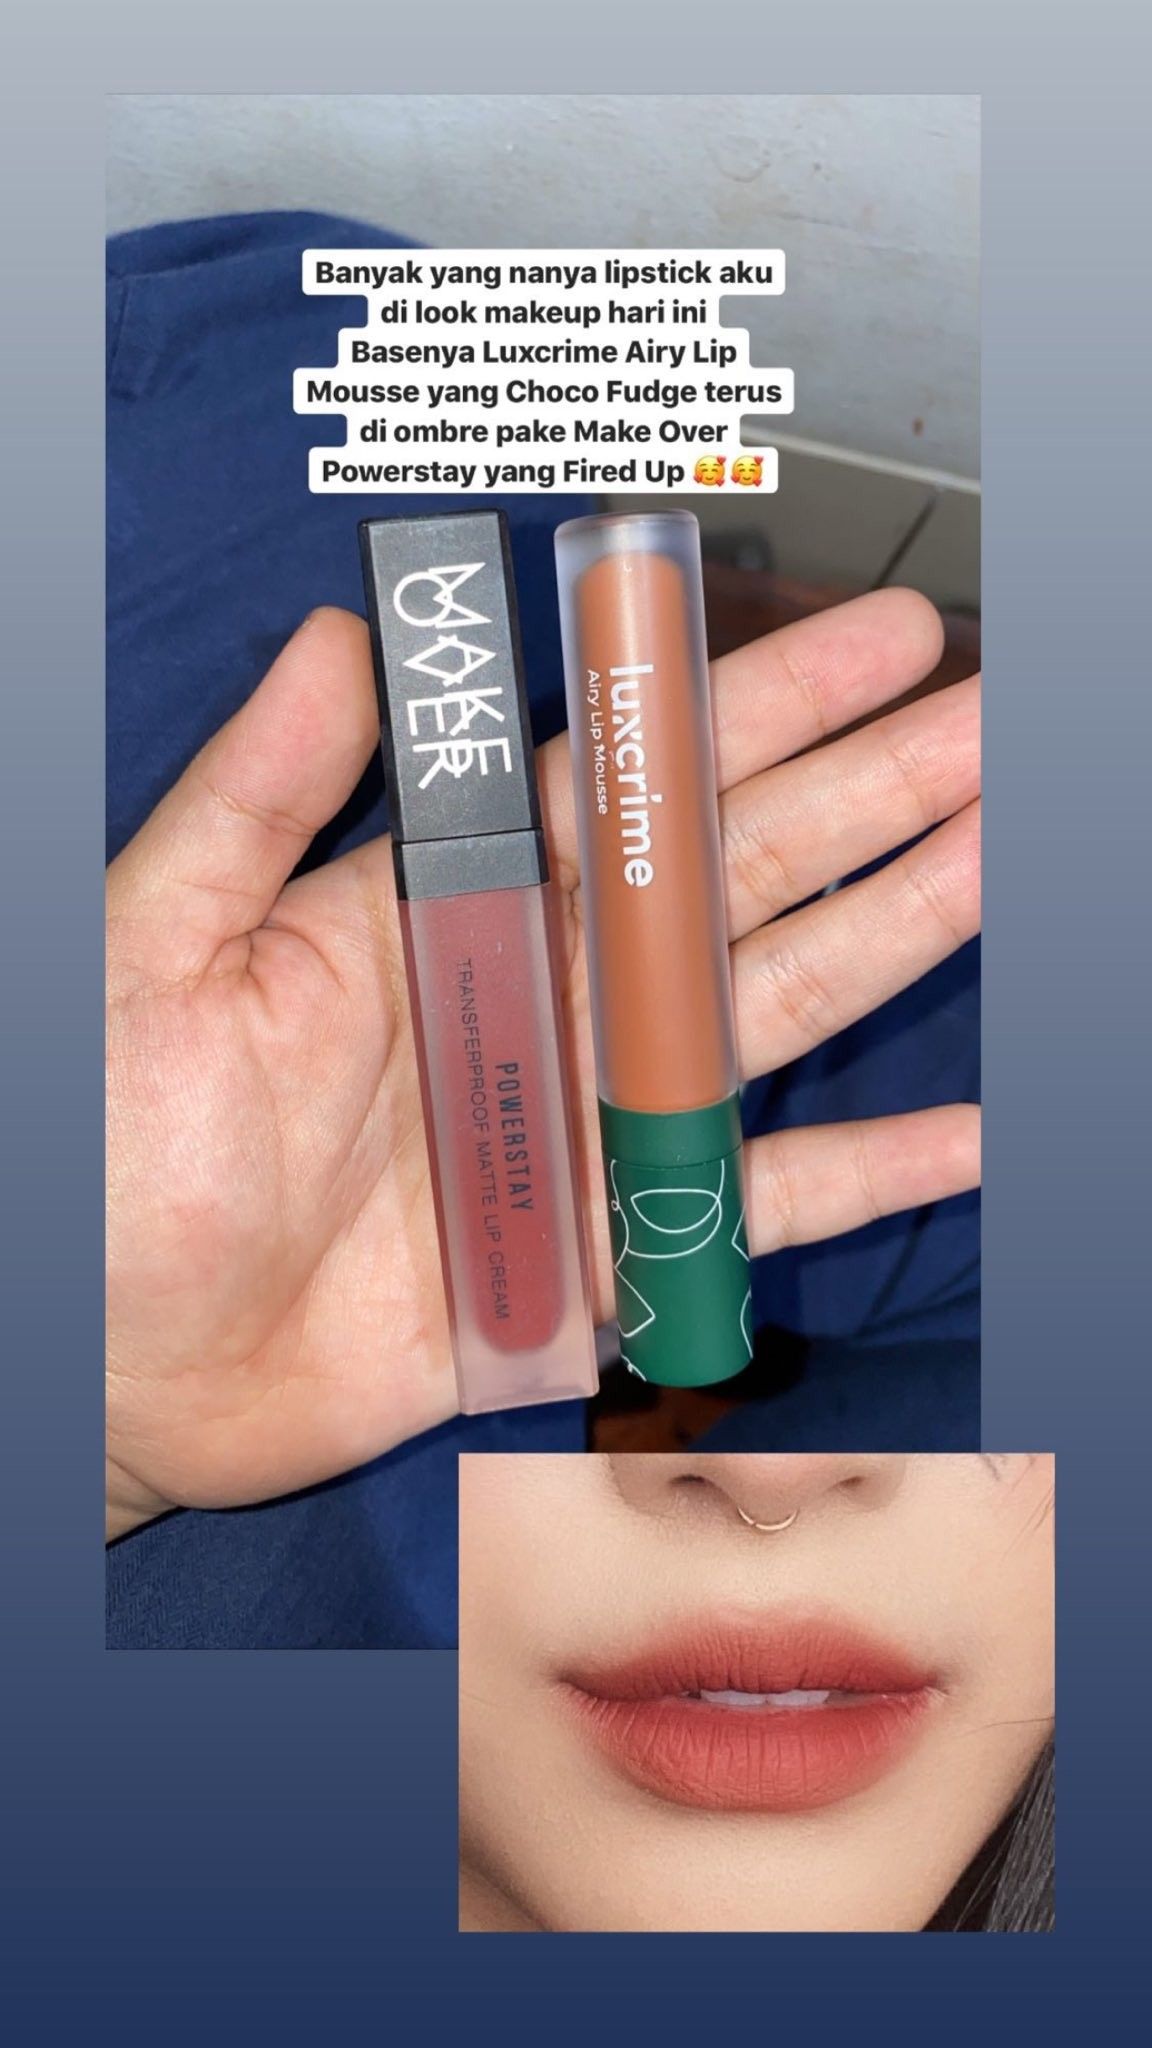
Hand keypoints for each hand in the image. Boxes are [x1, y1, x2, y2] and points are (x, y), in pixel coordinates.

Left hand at [107, 593, 979, 1537]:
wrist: (103, 1360)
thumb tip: (346, 632)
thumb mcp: (156, 941)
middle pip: (733, 883)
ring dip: (891, 938)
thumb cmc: (107, 1149)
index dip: (754, 710)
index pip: (631, 785)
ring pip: (766, 1015)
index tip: (877, 645)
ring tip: (1000, 860)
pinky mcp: (594, 1258)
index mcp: (443, 911)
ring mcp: (576, 1127)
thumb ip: (256, 793)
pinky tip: (967, 1135)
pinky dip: (862, 1177)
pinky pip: (749, 1207)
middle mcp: (535, 1003)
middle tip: (990, 727)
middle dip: (868, 798)